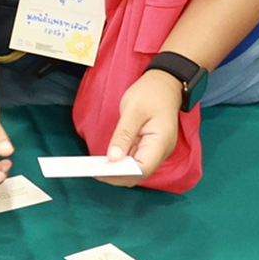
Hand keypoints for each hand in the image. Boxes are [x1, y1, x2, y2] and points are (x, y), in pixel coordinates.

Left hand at [102, 70, 182, 185]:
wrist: (165, 83)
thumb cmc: (151, 93)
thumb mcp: (133, 110)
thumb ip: (123, 135)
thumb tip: (113, 158)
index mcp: (160, 142)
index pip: (141, 169)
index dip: (120, 175)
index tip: (99, 172)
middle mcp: (161, 151)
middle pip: (139, 174)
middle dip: (117, 176)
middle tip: (93, 170)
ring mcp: (157, 150)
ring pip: (137, 169)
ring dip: (118, 170)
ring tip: (97, 167)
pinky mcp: (151, 146)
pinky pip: (136, 160)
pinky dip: (122, 162)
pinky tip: (108, 160)